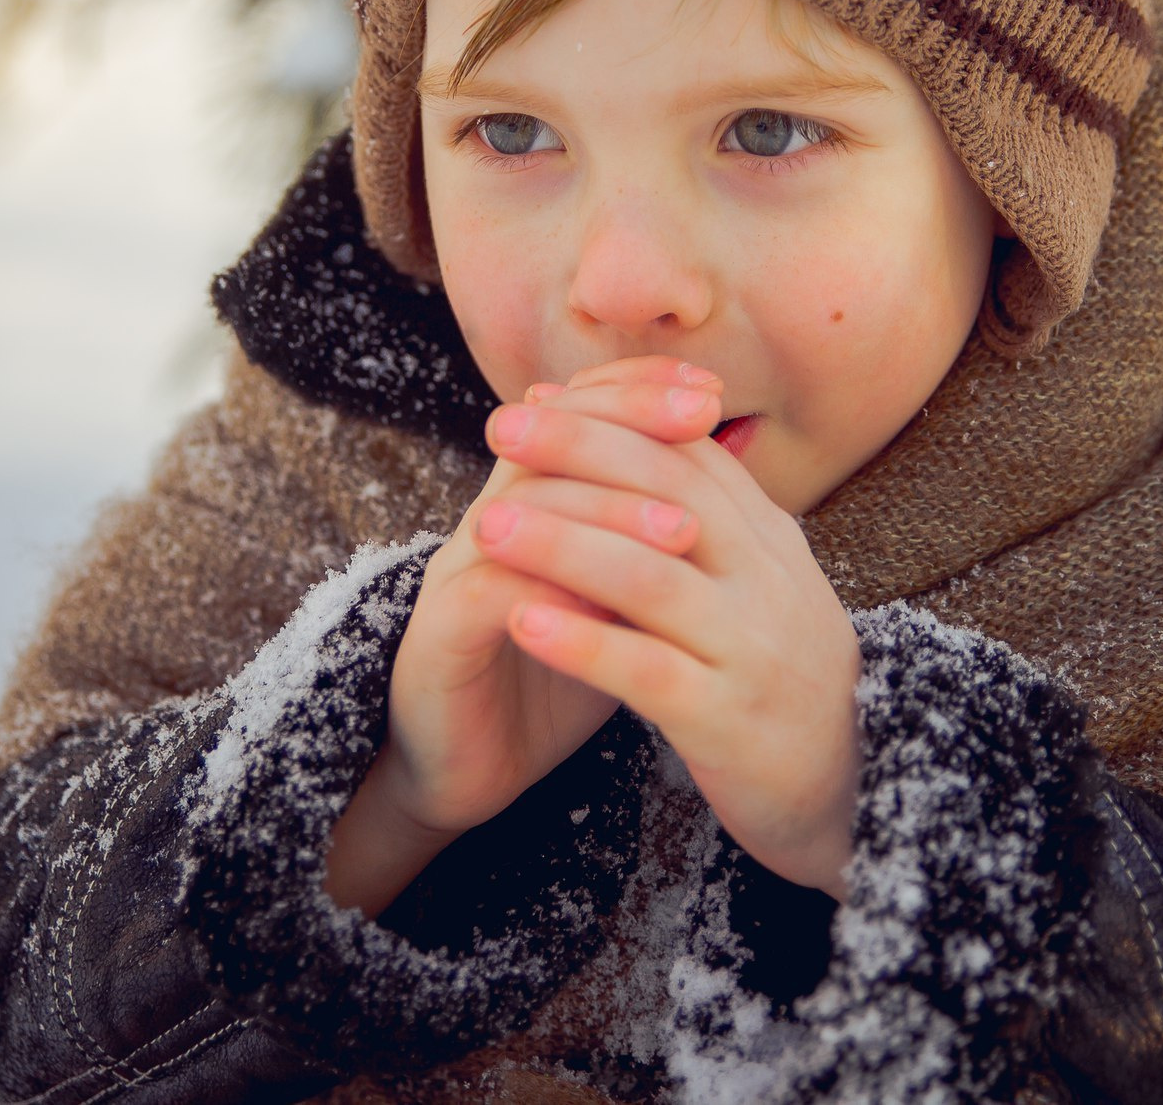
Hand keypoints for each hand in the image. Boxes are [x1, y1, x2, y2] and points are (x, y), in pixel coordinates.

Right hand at [325, 358, 726, 915]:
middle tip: (702, 421)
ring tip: (682, 530)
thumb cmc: (553, 679)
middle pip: (550, 441)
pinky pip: (488, 598)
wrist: (468, 770)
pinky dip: (548, 594)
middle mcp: (490, 522)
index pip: (578, 415)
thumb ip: (652, 542)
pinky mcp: (436, 639)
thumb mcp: (619, 601)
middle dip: (629, 424)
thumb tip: (726, 474)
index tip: (712, 392)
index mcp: (533, 504)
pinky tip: (607, 606)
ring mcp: (457, 575)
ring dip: (605, 511)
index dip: (638, 392)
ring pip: (523, 509)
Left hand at [475, 356, 861, 899]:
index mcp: (769, 539)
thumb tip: (622, 427)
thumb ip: (701, 514)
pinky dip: (582, 643)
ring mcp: (752, 650)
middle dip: (579, 451)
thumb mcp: (755, 582)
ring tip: (489, 523)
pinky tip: (522, 622)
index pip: (687, 449)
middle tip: (500, 429)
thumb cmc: (778, 676)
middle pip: (668, 489)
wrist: (858, 790)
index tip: (534, 401)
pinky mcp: (730, 721)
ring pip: (650, 577)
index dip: (610, 418)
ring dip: (563, 543)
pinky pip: (649, 672)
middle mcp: (767, 581)